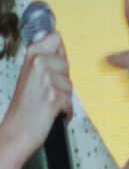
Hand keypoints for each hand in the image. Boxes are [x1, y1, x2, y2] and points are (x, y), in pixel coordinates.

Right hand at [0, 31, 71, 161]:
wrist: (17, 130)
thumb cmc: (26, 105)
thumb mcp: (31, 74)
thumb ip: (45, 57)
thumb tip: (57, 37)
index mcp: (32, 55)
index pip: (56, 38)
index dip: (59, 52)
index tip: (52, 62)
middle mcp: (39, 63)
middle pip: (66, 63)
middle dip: (62, 79)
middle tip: (46, 91)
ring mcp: (47, 79)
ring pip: (70, 84)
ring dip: (63, 96)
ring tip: (48, 102)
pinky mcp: (54, 96)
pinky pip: (71, 101)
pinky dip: (65, 110)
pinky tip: (52, 112)